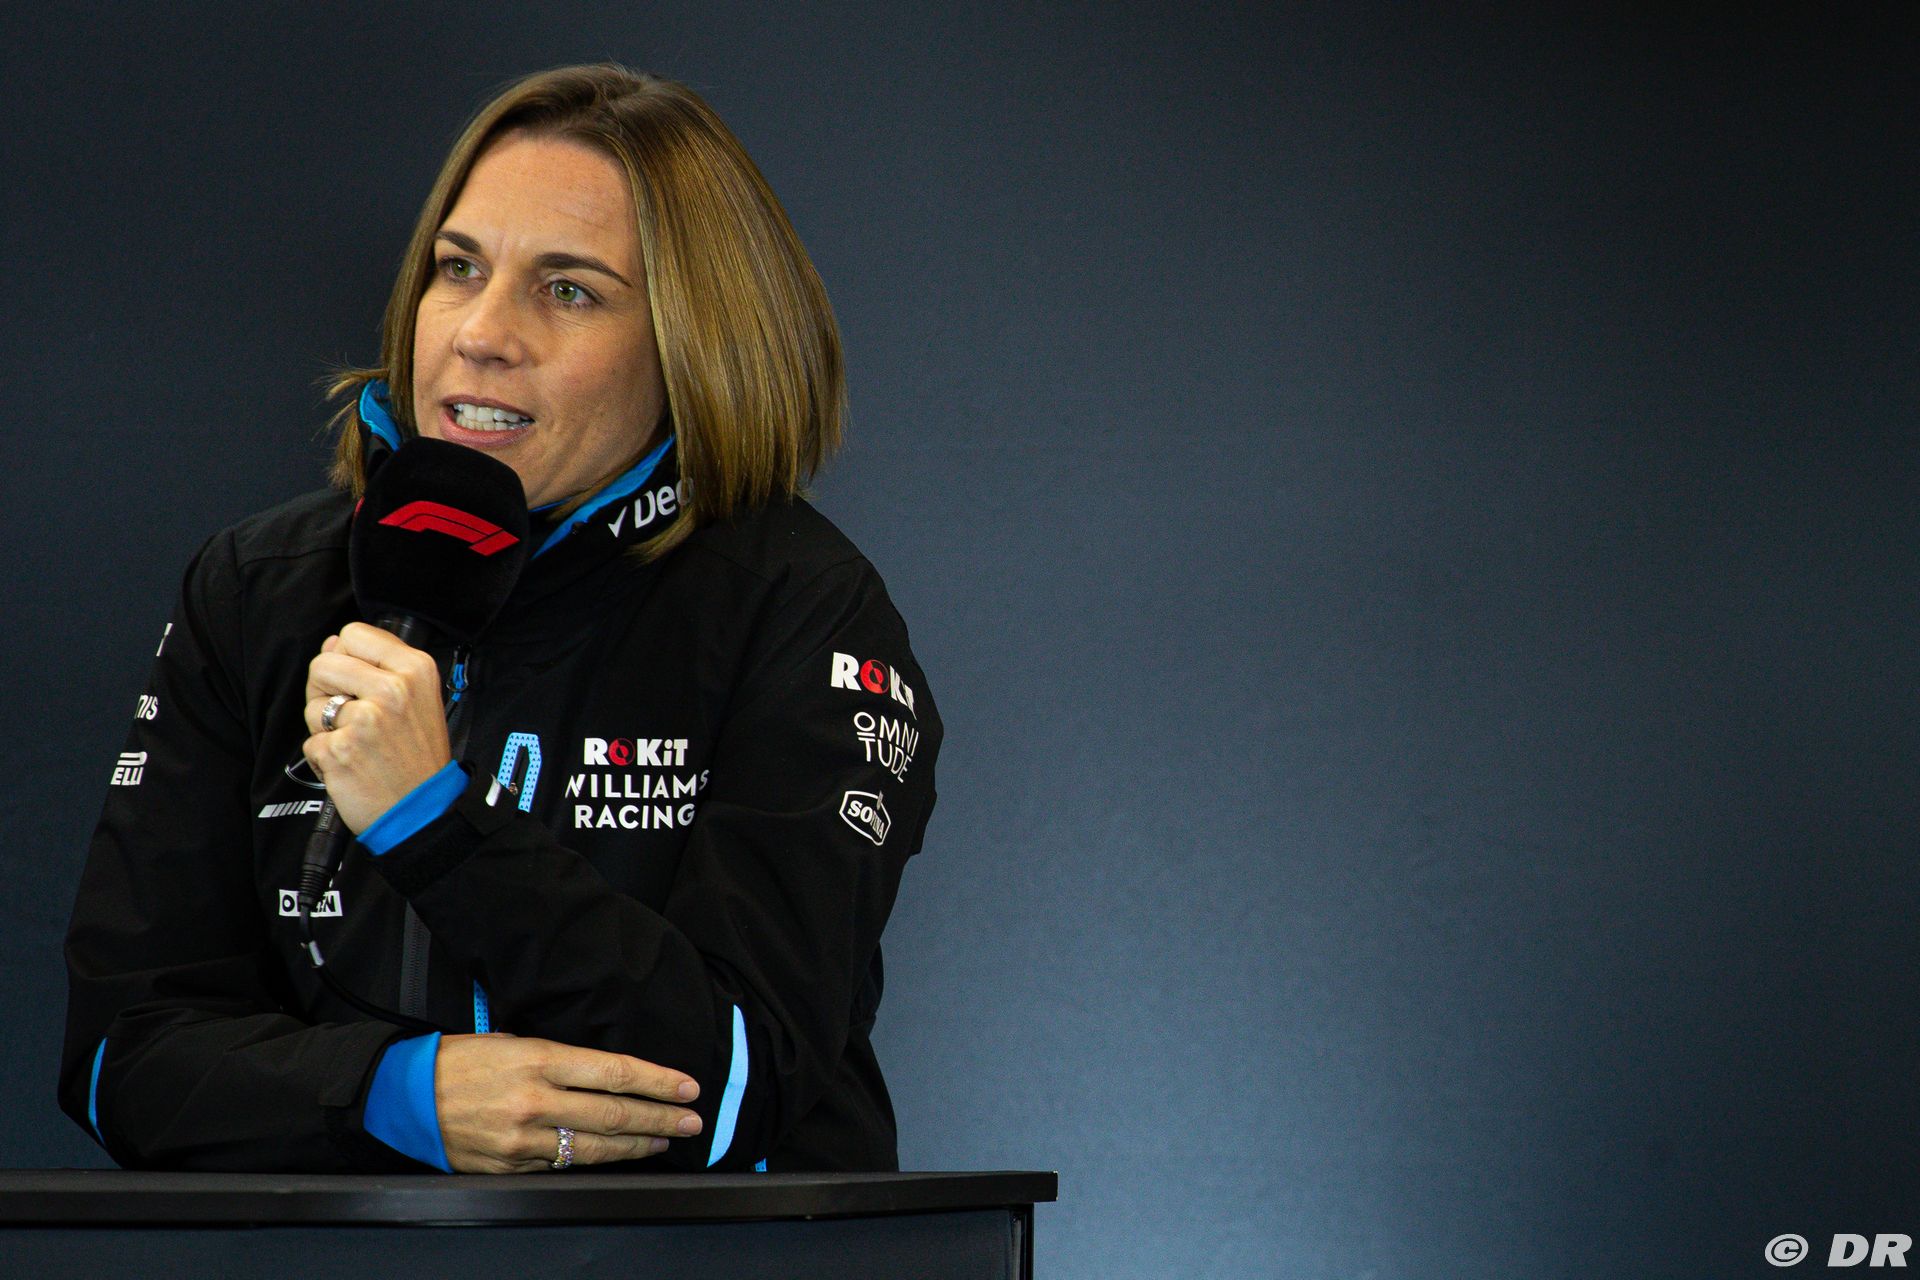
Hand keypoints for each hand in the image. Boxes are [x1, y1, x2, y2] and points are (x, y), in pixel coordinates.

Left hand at [302, 623, 452, 832]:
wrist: (423, 809)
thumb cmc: (419, 757)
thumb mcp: (419, 698)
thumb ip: (378, 665)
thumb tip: (332, 644)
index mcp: (415, 669)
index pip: (354, 634)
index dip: (347, 657)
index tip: (358, 681)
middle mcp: (392, 689)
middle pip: (323, 663)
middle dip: (327, 690)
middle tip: (352, 716)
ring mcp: (365, 720)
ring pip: (313, 705)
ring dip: (325, 727)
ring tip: (356, 742)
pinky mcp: (340, 750)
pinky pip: (310, 742)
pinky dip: (324, 757)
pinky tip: (350, 764)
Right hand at [434, 1033, 702, 1172]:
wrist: (406, 1096)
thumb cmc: (463, 1060)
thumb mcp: (514, 1043)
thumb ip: (561, 1062)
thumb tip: (608, 1077)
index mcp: (540, 1060)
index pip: (615, 1073)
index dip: (658, 1083)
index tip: (687, 1088)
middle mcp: (536, 1101)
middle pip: (615, 1115)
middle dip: (660, 1119)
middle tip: (691, 1122)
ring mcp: (523, 1140)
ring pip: (595, 1149)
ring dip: (637, 1146)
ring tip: (664, 1141)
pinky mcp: (511, 1166)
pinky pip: (563, 1166)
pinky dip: (594, 1161)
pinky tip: (616, 1156)